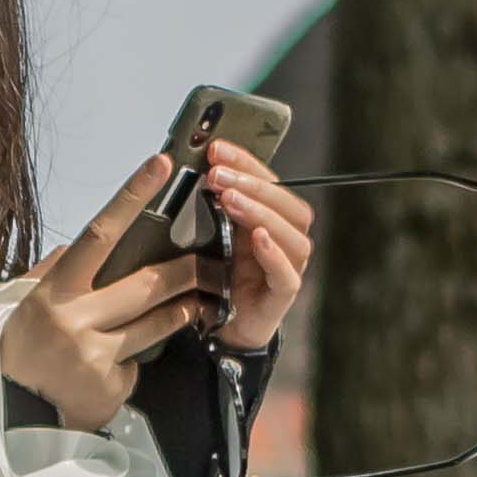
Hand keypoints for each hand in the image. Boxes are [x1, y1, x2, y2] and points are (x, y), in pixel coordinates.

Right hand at [0, 148, 229, 427]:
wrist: (12, 412)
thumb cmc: (22, 350)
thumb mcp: (27, 303)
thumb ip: (53, 273)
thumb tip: (74, 246)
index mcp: (54, 289)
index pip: (99, 234)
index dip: (131, 198)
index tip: (161, 167)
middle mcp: (73, 317)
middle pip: (146, 283)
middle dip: (186, 271)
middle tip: (213, 261)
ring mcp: (93, 351)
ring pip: (157, 322)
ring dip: (186, 310)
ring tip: (202, 304)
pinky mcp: (110, 381)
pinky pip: (141, 361)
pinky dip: (141, 359)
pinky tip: (127, 364)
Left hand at [203, 140, 313, 352]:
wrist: (219, 327)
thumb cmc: (215, 277)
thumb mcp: (209, 235)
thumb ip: (209, 206)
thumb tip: (186, 166)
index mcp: (268, 220)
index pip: (268, 181)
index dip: (246, 162)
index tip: (217, 148)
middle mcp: (284, 240)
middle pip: (285, 204)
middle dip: (252, 184)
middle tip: (218, 175)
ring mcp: (287, 267)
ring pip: (291, 235)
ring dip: (261, 212)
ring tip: (230, 199)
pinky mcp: (282, 296)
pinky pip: (286, 274)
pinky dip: (273, 254)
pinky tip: (257, 237)